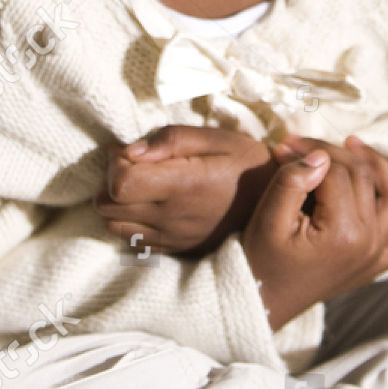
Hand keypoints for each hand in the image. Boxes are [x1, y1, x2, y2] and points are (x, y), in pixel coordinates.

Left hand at [94, 125, 276, 255]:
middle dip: (110, 181)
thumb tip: (130, 150)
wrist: (280, 207)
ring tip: (141, 185)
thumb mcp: (220, 138)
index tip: (130, 151)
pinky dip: (130, 221)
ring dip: (118, 203)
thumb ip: (172, 139)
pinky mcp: (176, 250)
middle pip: (107, 206)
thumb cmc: (248, 165)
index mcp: (182, 185)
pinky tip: (152, 205)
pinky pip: (133, 241)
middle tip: (134, 165)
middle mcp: (172, 217)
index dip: (115, 164)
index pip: (119, 184)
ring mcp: (173, 238)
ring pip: (114, 226)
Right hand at [243, 138, 387, 330]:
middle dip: (333, 152)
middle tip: (304, 143)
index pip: (335, 171)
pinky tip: (379, 190)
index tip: (286, 143)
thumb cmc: (261, 259)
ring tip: (354, 146)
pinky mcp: (376, 264)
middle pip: (363, 176)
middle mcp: (368, 243)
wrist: (263, 300)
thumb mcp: (268, 217)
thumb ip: (292, 181)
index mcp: (342, 233)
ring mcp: (376, 255)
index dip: (310, 150)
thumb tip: (319, 155)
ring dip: (378, 167)